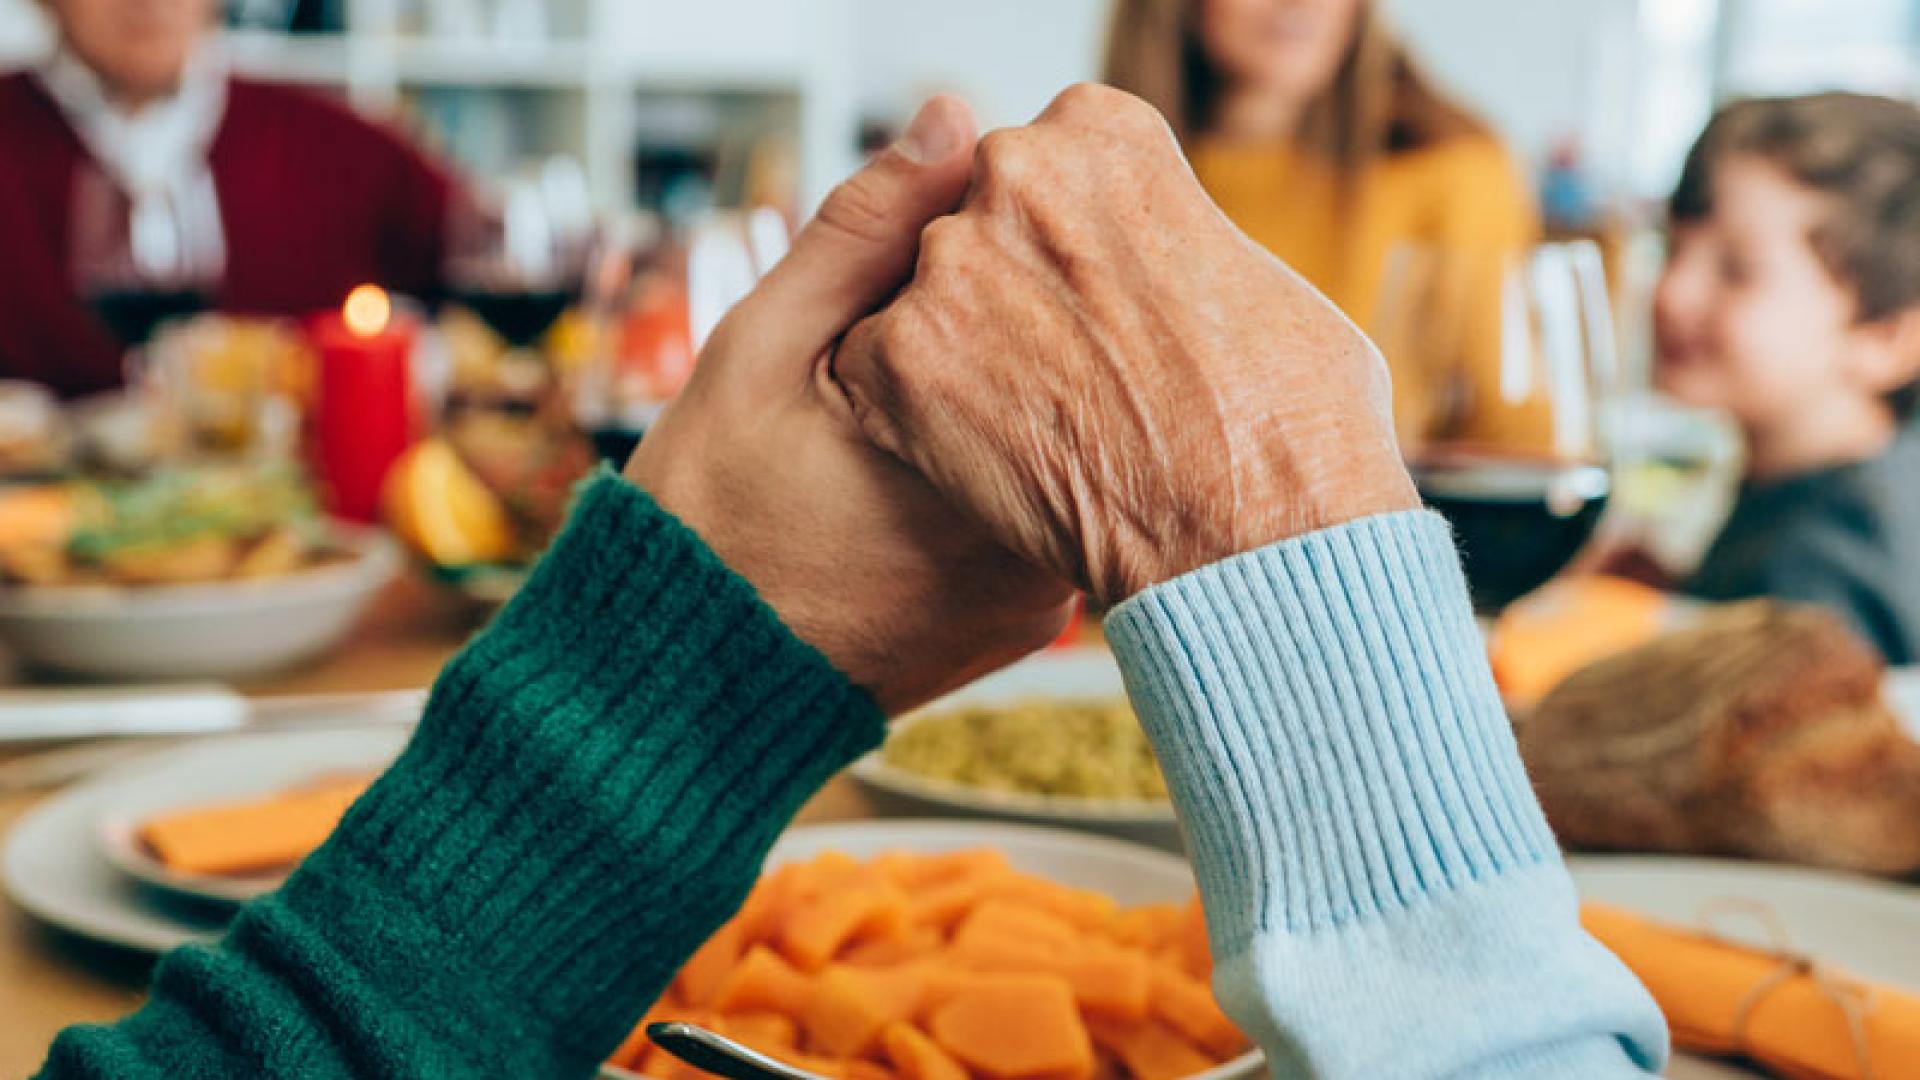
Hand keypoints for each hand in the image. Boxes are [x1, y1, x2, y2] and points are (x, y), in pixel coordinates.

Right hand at [626, 98, 1073, 714]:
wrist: (689, 689)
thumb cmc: (708, 517)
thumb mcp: (760, 349)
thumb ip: (862, 234)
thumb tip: (955, 120)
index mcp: (976, 459)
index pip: (1053, 310)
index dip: (1005, 265)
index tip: (948, 267)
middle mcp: (1035, 537)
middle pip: (1073, 386)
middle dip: (1020, 339)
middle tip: (922, 351)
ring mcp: (1044, 592)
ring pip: (1069, 452)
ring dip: (1020, 411)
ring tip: (917, 419)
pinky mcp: (1035, 625)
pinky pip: (1051, 517)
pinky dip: (1013, 479)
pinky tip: (934, 477)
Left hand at [833, 85, 1419, 605]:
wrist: (1252, 533)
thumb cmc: (1289, 420)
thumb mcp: (1256, 276)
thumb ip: (1173, 238)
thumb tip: (1157, 261)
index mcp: (1103, 132)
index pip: (1045, 166)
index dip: (1069, 245)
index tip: (1099, 301)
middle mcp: (1016, 172)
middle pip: (976, 223)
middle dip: (1007, 288)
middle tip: (1065, 369)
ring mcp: (951, 262)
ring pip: (921, 295)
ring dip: (958, 352)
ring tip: (1038, 425)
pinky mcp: (901, 358)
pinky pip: (876, 372)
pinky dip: (912, 419)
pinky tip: (985, 460)